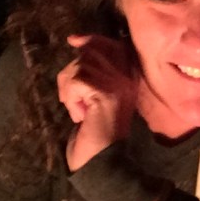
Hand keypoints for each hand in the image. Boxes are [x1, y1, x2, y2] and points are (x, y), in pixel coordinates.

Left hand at [57, 34, 137, 170]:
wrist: (103, 161)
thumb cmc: (96, 132)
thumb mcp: (93, 94)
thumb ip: (89, 69)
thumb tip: (75, 39)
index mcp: (129, 76)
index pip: (109, 43)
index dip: (90, 40)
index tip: (74, 41)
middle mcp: (127, 76)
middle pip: (88, 53)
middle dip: (72, 75)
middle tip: (76, 101)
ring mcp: (118, 83)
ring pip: (78, 67)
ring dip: (70, 91)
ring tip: (81, 111)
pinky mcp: (105, 92)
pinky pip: (75, 82)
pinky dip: (71, 101)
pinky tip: (81, 117)